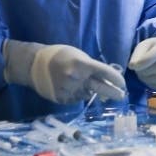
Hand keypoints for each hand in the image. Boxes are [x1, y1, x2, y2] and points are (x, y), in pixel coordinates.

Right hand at [3, 40, 126, 103]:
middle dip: (114, 93)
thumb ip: (92, 67)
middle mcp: (77, 78)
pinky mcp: (62, 99)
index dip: (117, 80)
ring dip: (88, 91)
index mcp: (82, 64)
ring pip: (88, 94)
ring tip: (78, 82)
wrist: (33, 64)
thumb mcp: (78, 55)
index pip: (106, 73)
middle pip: (102, 89)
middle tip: (121, 96)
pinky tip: (69, 87)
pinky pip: (77, 99)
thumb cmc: (60, 56)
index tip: (123, 84)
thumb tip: (109, 79)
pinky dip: (77, 95)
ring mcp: (69, 90)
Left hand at [129, 36, 155, 91]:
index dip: (142, 62)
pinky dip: (151, 84)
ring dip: (145, 78)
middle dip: (143, 71)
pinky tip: (148, 78)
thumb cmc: (154, 48)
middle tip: (136, 70)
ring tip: (141, 73)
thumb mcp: (145, 45)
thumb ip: (137, 54)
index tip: (132, 66)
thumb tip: (132, 66)